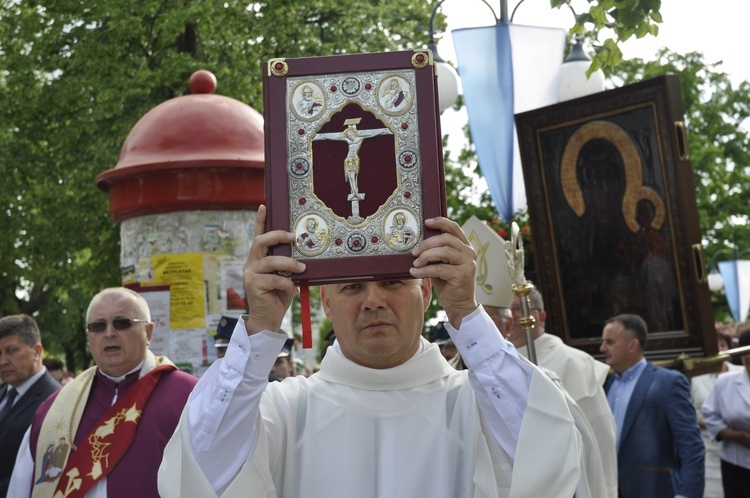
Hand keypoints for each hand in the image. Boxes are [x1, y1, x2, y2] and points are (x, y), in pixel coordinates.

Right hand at [242, 205, 305, 333]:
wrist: (267, 318)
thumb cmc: (277, 295)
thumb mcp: (283, 276)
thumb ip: (286, 265)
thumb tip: (302, 254)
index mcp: (258, 258)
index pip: (258, 236)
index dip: (260, 221)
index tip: (264, 206)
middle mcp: (251, 263)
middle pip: (261, 241)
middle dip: (278, 236)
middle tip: (294, 237)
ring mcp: (250, 273)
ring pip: (270, 261)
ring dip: (289, 264)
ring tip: (302, 269)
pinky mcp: (253, 285)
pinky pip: (274, 279)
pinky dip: (287, 283)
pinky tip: (293, 289)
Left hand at [410, 217, 477, 327]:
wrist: (459, 305)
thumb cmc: (448, 283)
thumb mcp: (442, 264)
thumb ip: (436, 252)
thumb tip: (418, 242)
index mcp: (465, 246)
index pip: (454, 228)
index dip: (440, 222)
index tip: (426, 222)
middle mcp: (469, 252)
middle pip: (446, 239)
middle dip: (427, 243)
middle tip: (414, 251)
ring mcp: (468, 263)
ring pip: (444, 251)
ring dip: (426, 256)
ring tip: (415, 263)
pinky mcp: (463, 275)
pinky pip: (440, 268)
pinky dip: (425, 270)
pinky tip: (415, 272)